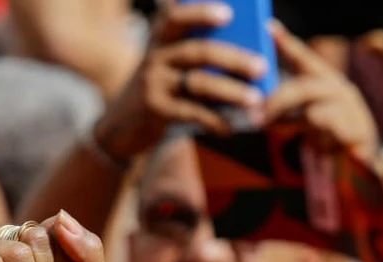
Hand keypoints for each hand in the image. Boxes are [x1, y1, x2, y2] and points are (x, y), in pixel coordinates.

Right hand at [94, 2, 268, 161]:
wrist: (121, 125)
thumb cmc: (159, 89)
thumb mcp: (167, 64)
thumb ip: (196, 54)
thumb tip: (246, 55)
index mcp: (160, 39)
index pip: (176, 17)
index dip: (201, 13)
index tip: (229, 13)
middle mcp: (155, 57)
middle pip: (199, 51)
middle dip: (234, 59)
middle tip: (262, 67)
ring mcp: (154, 84)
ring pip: (198, 83)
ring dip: (231, 92)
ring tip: (256, 100)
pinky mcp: (155, 111)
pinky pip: (191, 113)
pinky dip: (214, 121)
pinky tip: (230, 128)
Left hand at [265, 21, 378, 167]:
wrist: (367, 168)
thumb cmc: (333, 142)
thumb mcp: (308, 122)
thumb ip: (288, 112)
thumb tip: (258, 110)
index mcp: (328, 85)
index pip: (305, 60)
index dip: (288, 44)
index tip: (269, 27)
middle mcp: (342, 91)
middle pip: (304, 87)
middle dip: (277, 104)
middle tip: (256, 120)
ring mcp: (352, 110)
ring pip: (314, 112)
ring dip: (300, 129)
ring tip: (300, 141)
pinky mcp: (358, 132)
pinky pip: (330, 134)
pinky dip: (320, 143)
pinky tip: (323, 150)